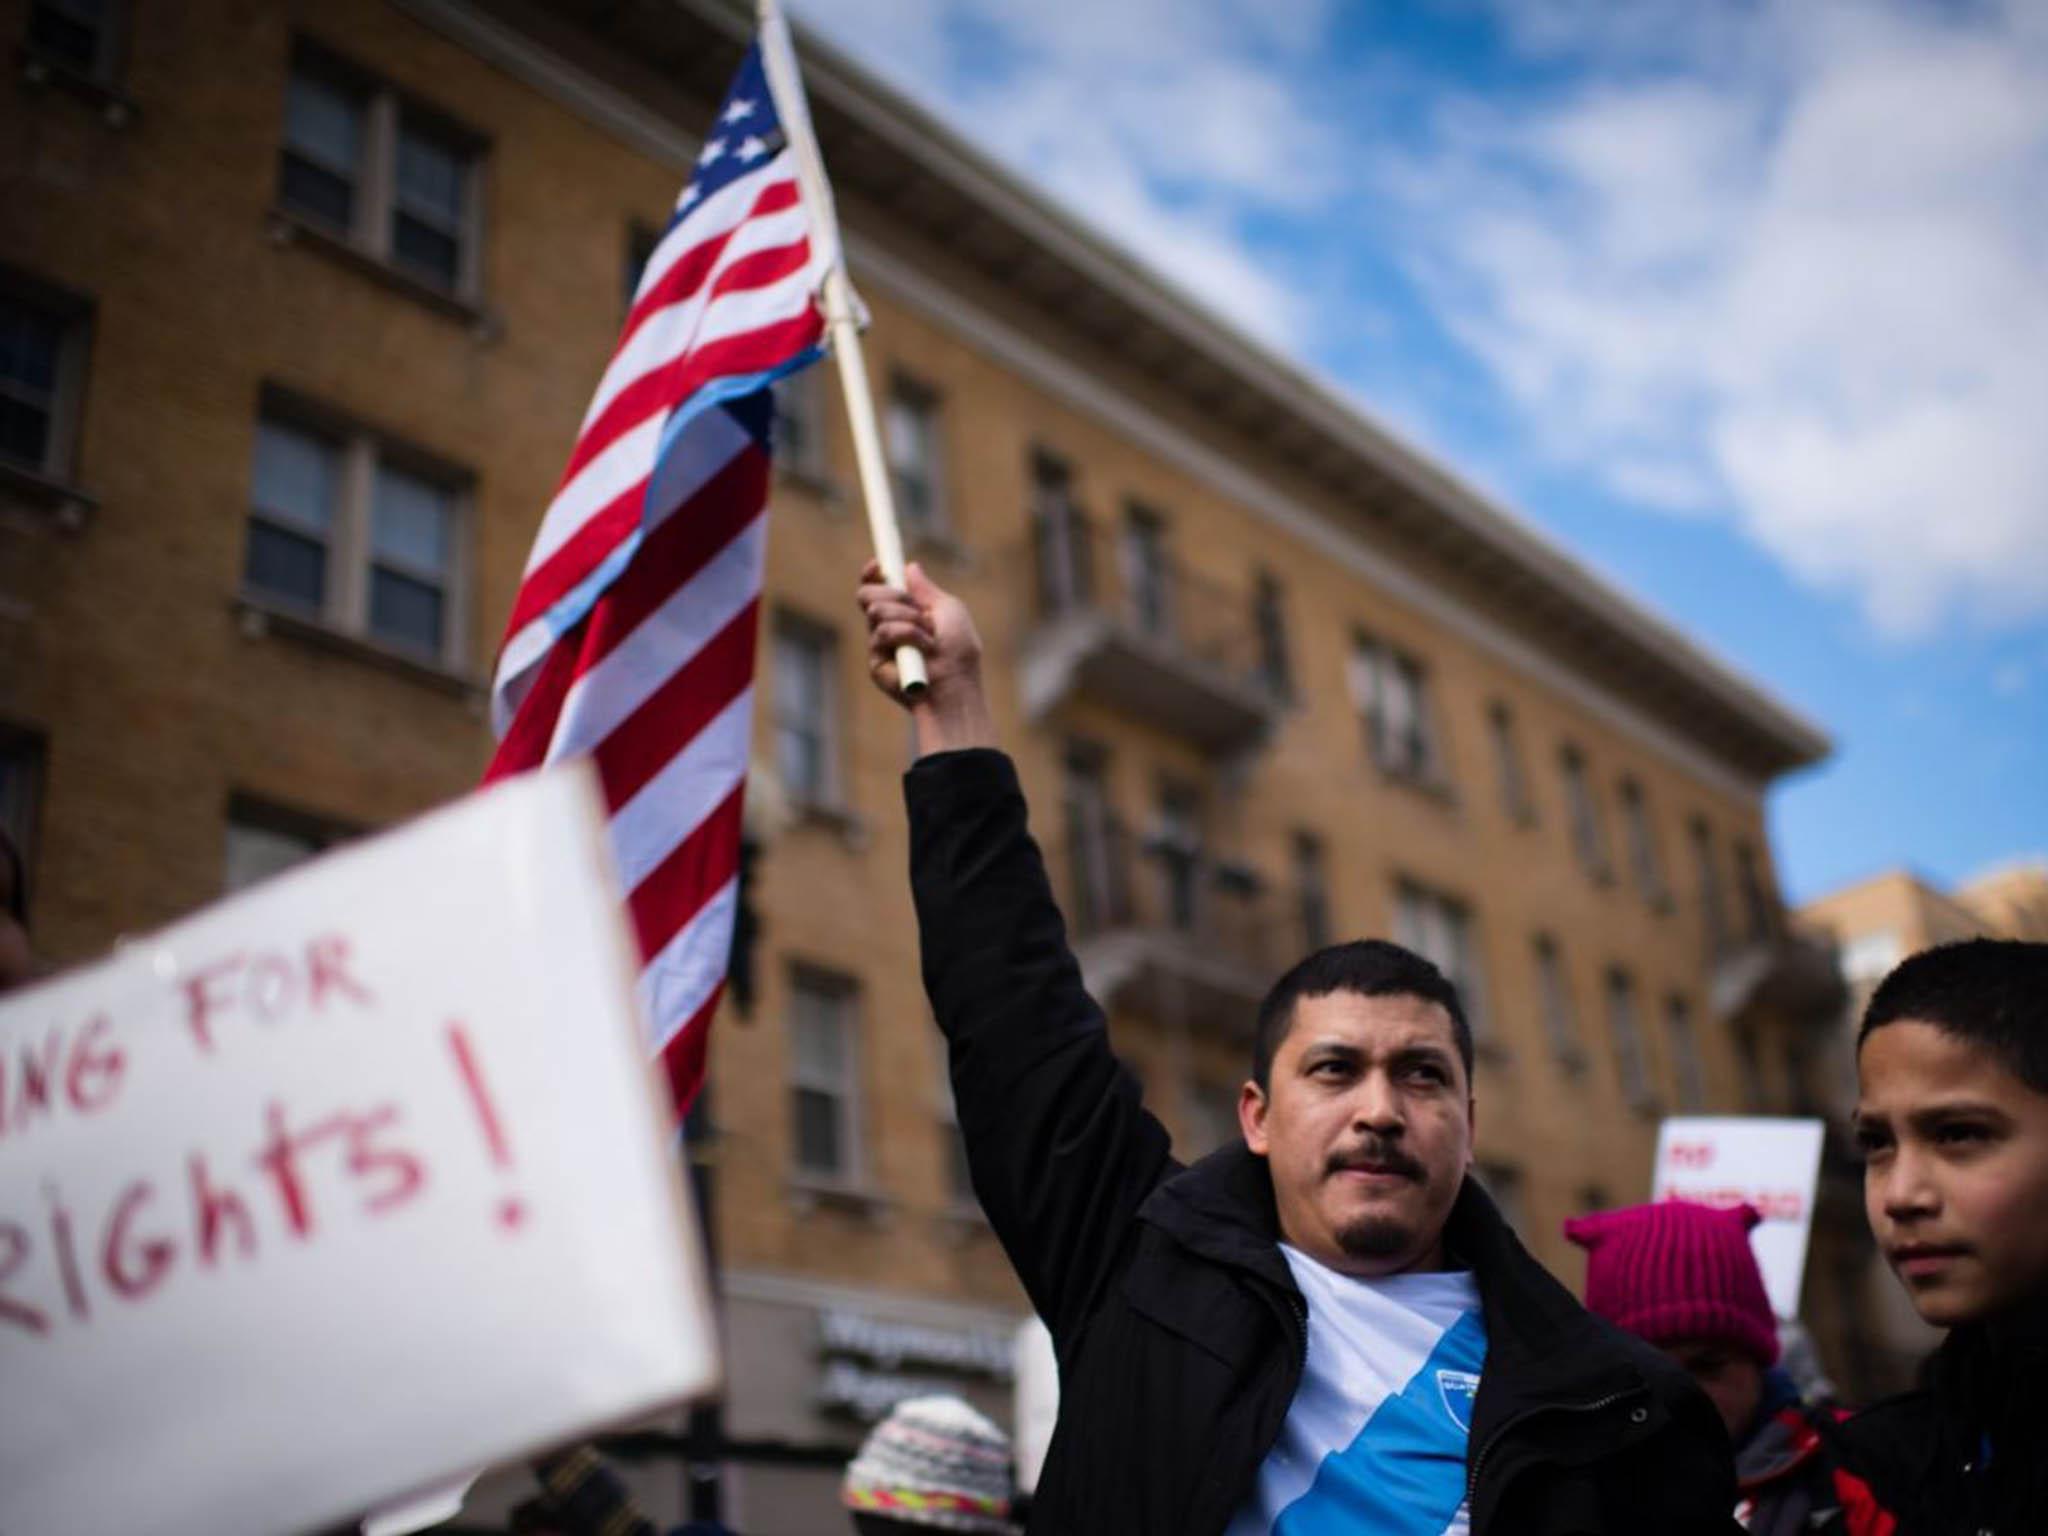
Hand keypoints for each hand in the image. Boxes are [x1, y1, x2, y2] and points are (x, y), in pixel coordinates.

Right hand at [856, 560, 995, 754]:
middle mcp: (889, 626)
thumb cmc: (959, 652)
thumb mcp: (950, 611)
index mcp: (906, 612)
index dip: (874, 573)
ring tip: (928, 636)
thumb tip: (910, 566)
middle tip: (914, 607)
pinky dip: (907, 634)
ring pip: (875, 611)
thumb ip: (927, 590)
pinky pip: (881, 633)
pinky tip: (923, 649)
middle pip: (866, 595)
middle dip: (889, 593)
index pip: (879, 587)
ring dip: (906, 617)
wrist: (955, 685)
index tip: (878, 564)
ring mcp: (880, 645)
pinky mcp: (876, 663)